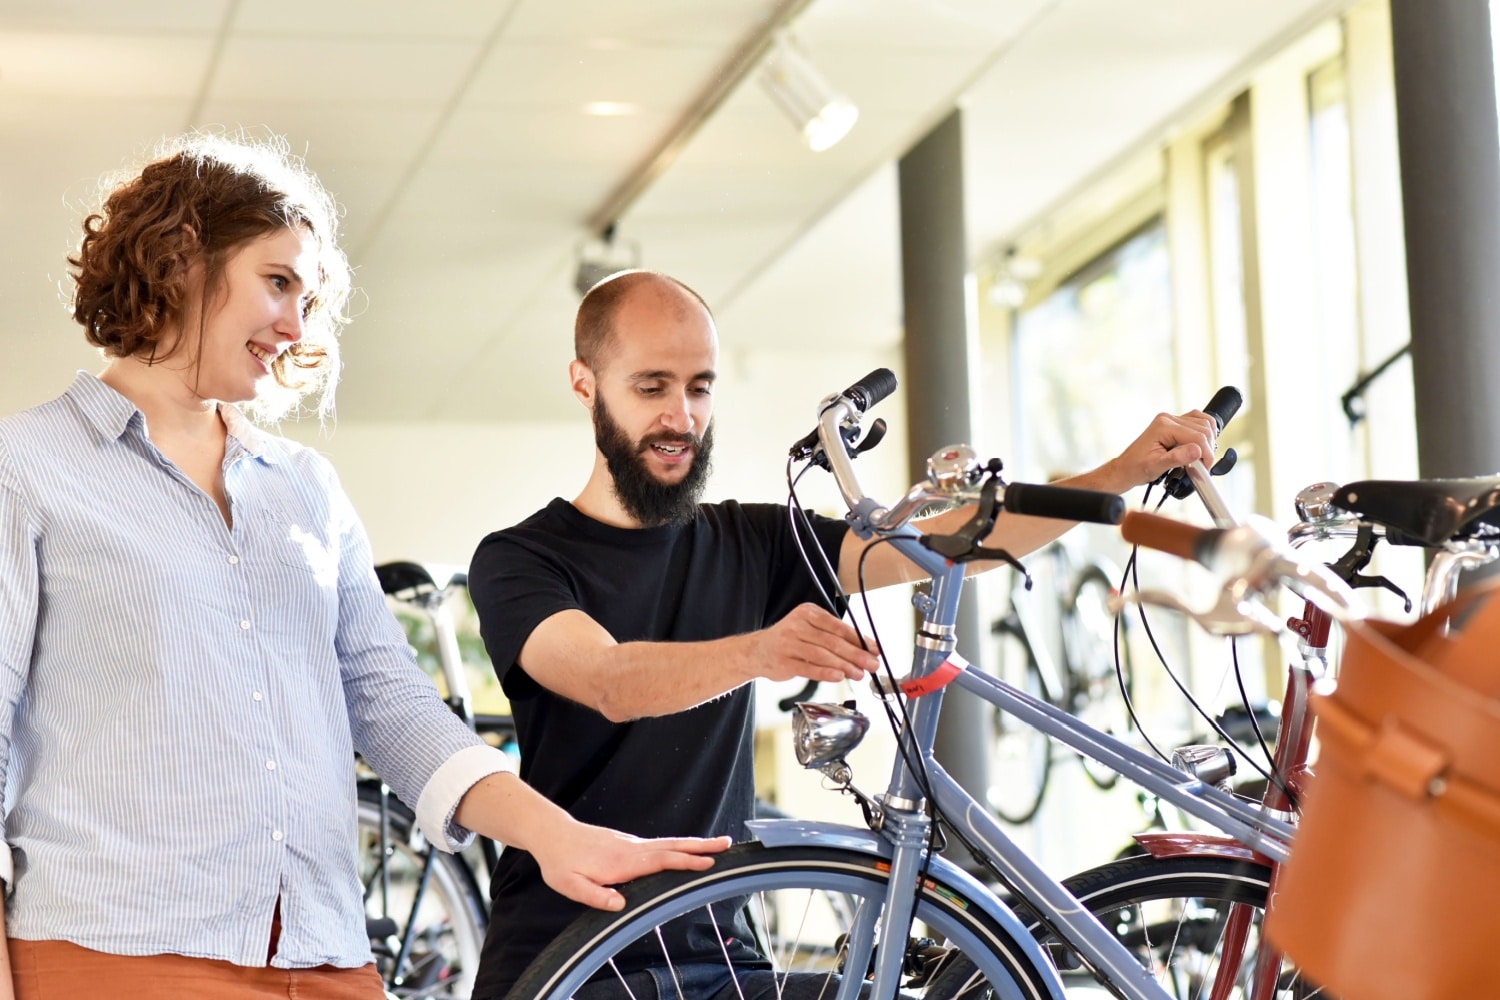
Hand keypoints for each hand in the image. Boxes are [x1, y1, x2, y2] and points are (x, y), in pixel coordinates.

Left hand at [531, 824, 730, 910]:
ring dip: (694, 844)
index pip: (660, 861)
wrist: (552, 835)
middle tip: (727, 844)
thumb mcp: (570, 885)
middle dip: (701, 846)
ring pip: (668, 844)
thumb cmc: (560, 862)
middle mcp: (631, 849)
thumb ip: (595, 896)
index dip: (685, 862)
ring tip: (717, 846)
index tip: (707, 863)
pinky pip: (659, 845)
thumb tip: (621, 905)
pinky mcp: (628, 844)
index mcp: (622, 862)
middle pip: (672, 846)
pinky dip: (678, 846)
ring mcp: (631, 844)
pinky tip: (686, 851)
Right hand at [747, 603, 880, 684]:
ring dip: (844, 666)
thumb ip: (835, 637)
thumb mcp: (810, 630)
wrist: (758, 651)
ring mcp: (789, 643)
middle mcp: (797, 625)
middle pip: (832, 641)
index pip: (838, 626)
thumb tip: (866, 649)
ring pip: (822, 655)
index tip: (875, 649)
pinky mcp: (784, 662)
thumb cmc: (790, 640)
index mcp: (808, 612)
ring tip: (859, 674)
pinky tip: (839, 676)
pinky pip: (808, 668)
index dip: (859, 638)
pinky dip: (825, 673)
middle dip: (856, 654)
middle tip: (872, 664)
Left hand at [1094, 410, 1218, 491]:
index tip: (1205, 468)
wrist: (1126, 469)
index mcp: (1163, 426)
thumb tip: (1197, 451)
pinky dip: (1204, 432)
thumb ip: (1177, 458)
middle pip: (1203, 429)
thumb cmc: (1136, 468)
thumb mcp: (1156, 466)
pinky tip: (1202, 445)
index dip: (1206, 454)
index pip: (1197, 436)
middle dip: (1207, 449)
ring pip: (1204, 423)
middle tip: (1203, 465)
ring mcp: (1171, 420)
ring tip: (1202, 457)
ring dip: (1208, 440)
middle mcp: (1168, 419)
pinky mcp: (1174, 424)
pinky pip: (1197, 422)